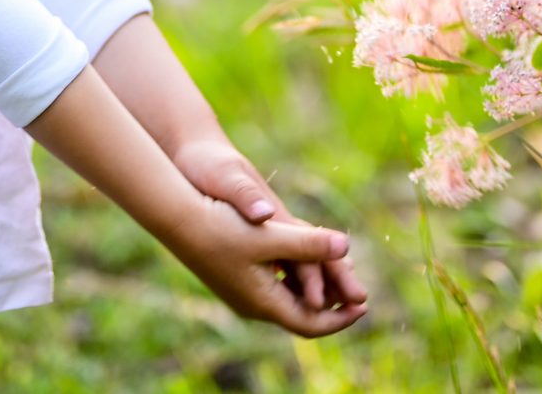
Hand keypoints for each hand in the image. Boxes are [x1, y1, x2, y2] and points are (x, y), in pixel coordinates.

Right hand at [162, 190, 366, 336]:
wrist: (176, 216)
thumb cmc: (220, 226)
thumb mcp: (269, 235)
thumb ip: (309, 242)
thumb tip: (346, 246)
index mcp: (263, 302)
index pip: (310, 324)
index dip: (340, 318)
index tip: (364, 305)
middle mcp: (254, 303)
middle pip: (302, 314)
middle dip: (333, 305)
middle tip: (360, 296)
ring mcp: (244, 291)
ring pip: (290, 297)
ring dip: (317, 289)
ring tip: (342, 278)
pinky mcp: (238, 275)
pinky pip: (277, 283)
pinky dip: (299, 276)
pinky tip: (309, 258)